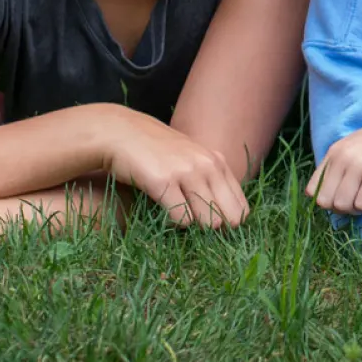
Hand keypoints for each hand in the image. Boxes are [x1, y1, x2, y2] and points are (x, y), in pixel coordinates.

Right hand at [100, 108, 249, 227]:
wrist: (121, 132)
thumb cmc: (155, 151)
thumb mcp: (190, 158)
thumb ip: (209, 179)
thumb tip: (225, 220)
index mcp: (216, 160)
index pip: (241, 208)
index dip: (227, 223)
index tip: (208, 224)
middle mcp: (206, 165)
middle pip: (228, 218)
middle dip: (214, 229)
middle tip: (194, 225)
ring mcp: (186, 172)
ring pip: (209, 222)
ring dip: (194, 228)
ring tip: (178, 217)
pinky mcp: (164, 181)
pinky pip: (182, 219)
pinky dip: (174, 224)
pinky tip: (163, 213)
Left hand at [305, 110, 361, 216]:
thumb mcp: (356, 149)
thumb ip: (340, 167)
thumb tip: (330, 200)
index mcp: (334, 151)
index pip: (312, 189)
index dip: (327, 200)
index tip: (346, 197)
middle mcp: (342, 157)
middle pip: (325, 201)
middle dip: (341, 209)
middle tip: (359, 201)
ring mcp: (358, 165)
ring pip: (342, 206)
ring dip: (357, 209)